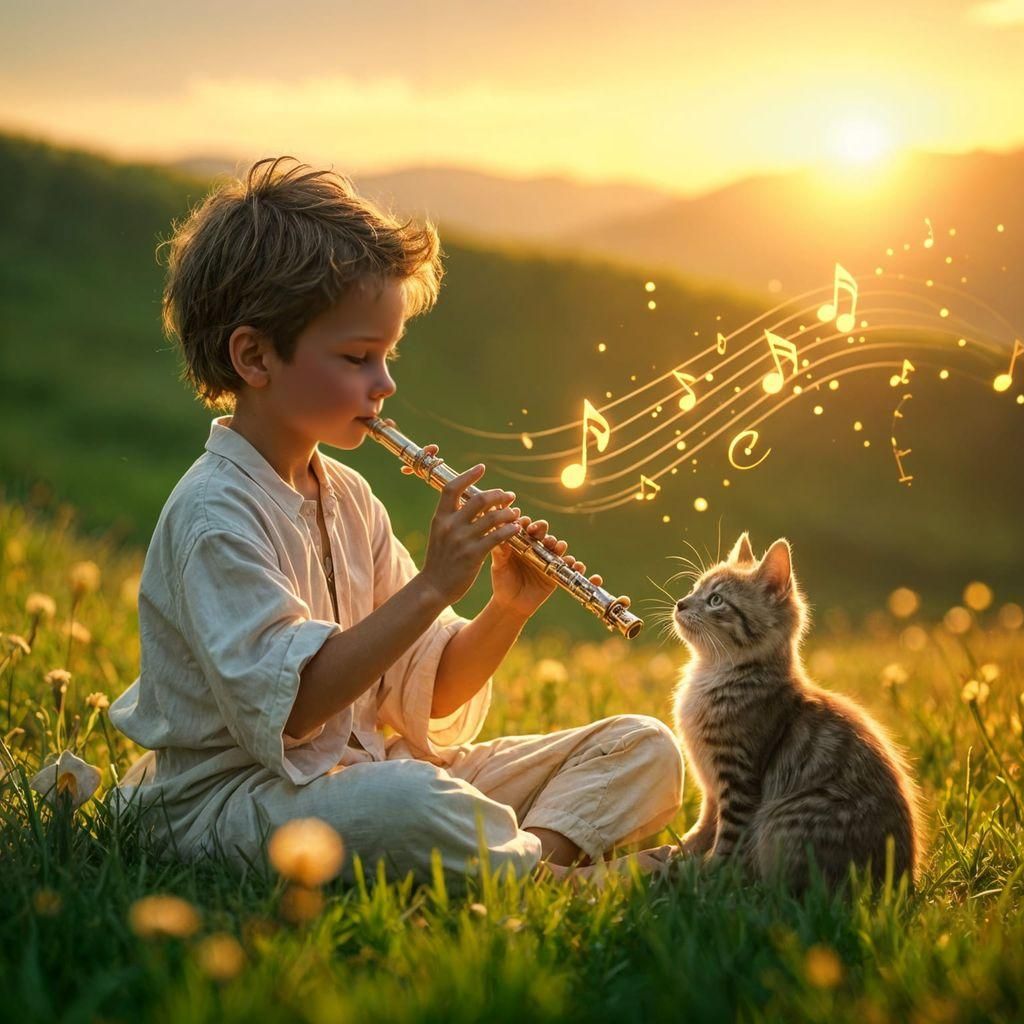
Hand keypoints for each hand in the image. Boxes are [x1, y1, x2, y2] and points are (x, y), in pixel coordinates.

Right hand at [418, 454, 520, 606]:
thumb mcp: (440, 534)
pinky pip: (497, 537)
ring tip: (515, 513)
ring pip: (492, 517)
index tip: (482, 467)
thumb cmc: (440, 560)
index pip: (451, 488)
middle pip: (478, 499)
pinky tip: (517, 529)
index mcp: (440, 518)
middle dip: (498, 495)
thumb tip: (469, 501)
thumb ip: (452, 518)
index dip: (468, 475)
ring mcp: (461, 540)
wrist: (433, 587)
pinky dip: (510, 530)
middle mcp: (450, 525)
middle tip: (509, 495)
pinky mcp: (473, 555)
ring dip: (507, 512)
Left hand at [490, 512, 629, 619]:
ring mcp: (547, 558)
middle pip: (542, 531)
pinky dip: (575, 564)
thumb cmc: (503, 583)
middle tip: (537, 531)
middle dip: (541, 528)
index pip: (524, 526)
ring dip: (558, 544)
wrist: (512, 604)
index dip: (525, 521)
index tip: (523, 522)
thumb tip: (501, 536)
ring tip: (557, 547)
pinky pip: (569, 565)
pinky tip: (575, 565)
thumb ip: (500, 552)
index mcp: (520, 542)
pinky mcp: (557, 572)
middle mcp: (535, 547)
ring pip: (557, 545)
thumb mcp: (499, 567)